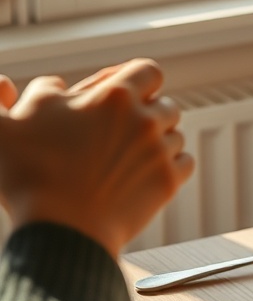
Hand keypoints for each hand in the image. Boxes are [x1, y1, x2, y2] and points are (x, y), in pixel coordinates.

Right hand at [0, 59, 194, 257]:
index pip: (148, 71)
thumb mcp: (3, 124)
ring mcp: (159, 153)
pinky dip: (173, 164)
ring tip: (132, 153)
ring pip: (176, 134)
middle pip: (166, 104)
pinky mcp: (168, 183)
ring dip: (160, 140)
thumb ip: (10, 95)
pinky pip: (186, 162)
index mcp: (113, 96)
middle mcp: (144, 120)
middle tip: (124, 129)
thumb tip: (30, 84)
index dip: (138, 80)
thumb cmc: (29, 175)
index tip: (123, 95)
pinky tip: (151, 170)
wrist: (60, 229)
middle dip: (149, 112)